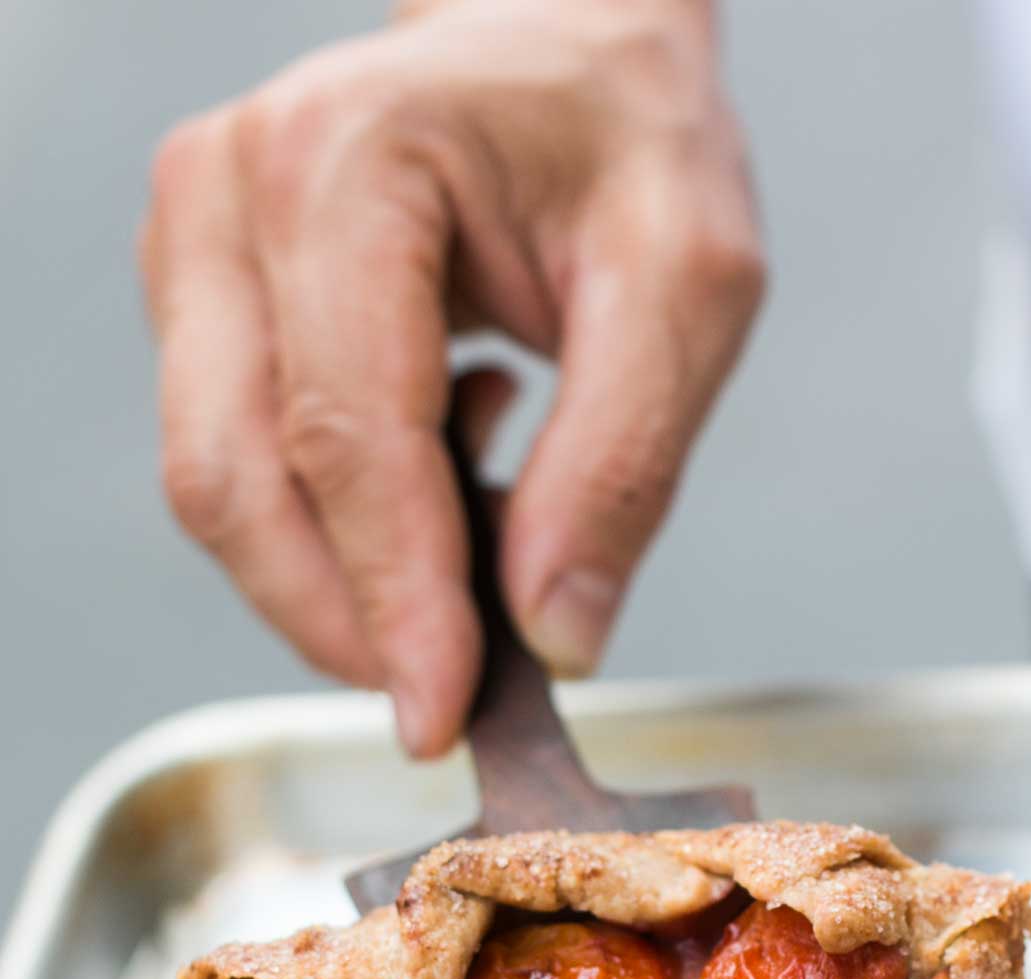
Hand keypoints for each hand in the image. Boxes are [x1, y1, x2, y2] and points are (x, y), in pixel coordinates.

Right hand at [141, 0, 763, 753]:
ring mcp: (197, 241)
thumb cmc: (625, 132)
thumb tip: (552, 633)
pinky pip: (235, 462)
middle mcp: (232, 191)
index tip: (442, 714)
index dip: (394, 599)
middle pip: (238, 479)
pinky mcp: (204, 294)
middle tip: (450, 692)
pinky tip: (438, 480)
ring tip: (474, 540)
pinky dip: (332, 525)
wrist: (565, 44)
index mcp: (347, 162)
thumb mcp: (687, 286)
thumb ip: (623, 466)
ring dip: (336, 578)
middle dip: (345, 619)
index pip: (345, 436)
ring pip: (217, 487)